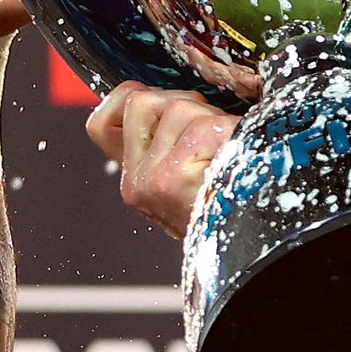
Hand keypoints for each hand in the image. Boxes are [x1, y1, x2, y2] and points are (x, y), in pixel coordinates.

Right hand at [87, 84, 235, 240]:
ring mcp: (154, 177)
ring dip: (214, 118)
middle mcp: (137, 180)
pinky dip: (233, 131)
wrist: (249, 250)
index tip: (163, 108)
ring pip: (180, 108)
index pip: (101, 124)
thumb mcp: (189, 184)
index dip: (127, 101)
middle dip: (185, 104)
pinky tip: (241, 157)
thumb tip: (174, 103)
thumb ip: (171, 145)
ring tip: (229, 150)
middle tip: (213, 135)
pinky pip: (208, 125)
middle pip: (144, 101)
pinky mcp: (176, 175)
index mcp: (135, 181)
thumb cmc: (227, 211)